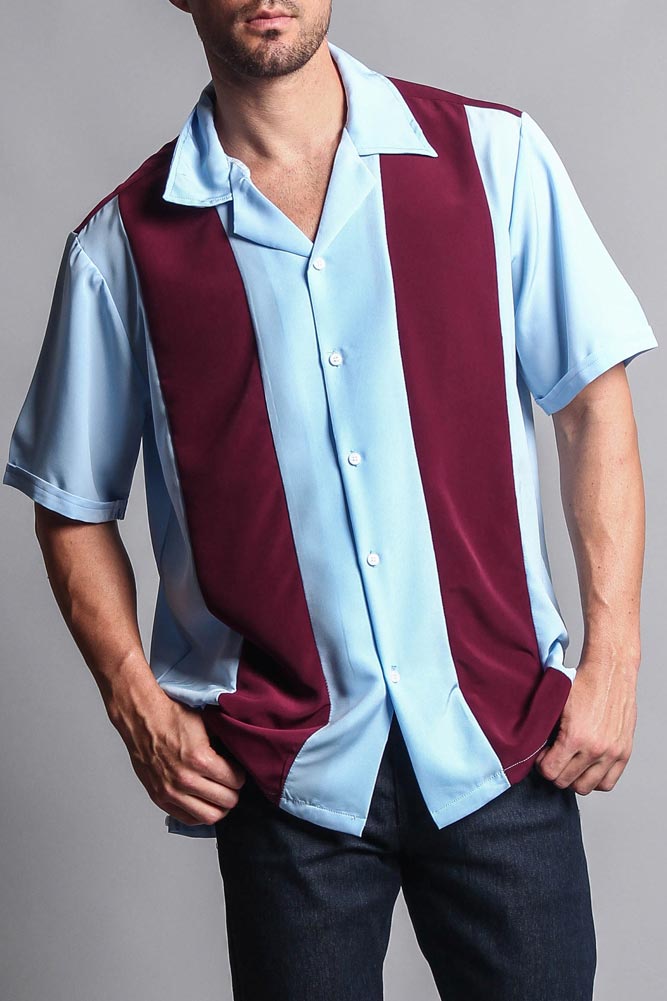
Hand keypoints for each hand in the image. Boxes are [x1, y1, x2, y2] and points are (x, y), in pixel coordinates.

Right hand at [110, 687, 246, 826]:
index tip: (237, 771)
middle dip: (233, 792)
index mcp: (199, 759)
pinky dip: (200, 813)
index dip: (240, 775)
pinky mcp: (159, 798)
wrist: (141, 718)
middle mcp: (185, 779)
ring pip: (209, 816)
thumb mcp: (206, 723)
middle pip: (226, 801)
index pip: (235, 781)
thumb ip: (223, 743)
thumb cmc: (171, 716)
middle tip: (231, 784)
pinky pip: (188, 819)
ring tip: (219, 795)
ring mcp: (170, 791)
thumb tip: (240, 755)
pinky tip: (203, 802)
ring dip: (219, 806)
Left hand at [534, 657, 637, 794]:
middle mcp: (596, 749)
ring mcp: (612, 753)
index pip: (551, 772)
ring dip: (575, 778)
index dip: (542, 765)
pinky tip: (587, 765)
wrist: (611, 671)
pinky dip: (595, 779)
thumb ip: (545, 730)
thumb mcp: (555, 704)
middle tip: (554, 758)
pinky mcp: (624, 752)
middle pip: (567, 783)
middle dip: (556, 772)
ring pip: (587, 787)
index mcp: (575, 737)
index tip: (543, 756)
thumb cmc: (582, 684)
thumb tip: (532, 748)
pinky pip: (608, 783)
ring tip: (570, 762)